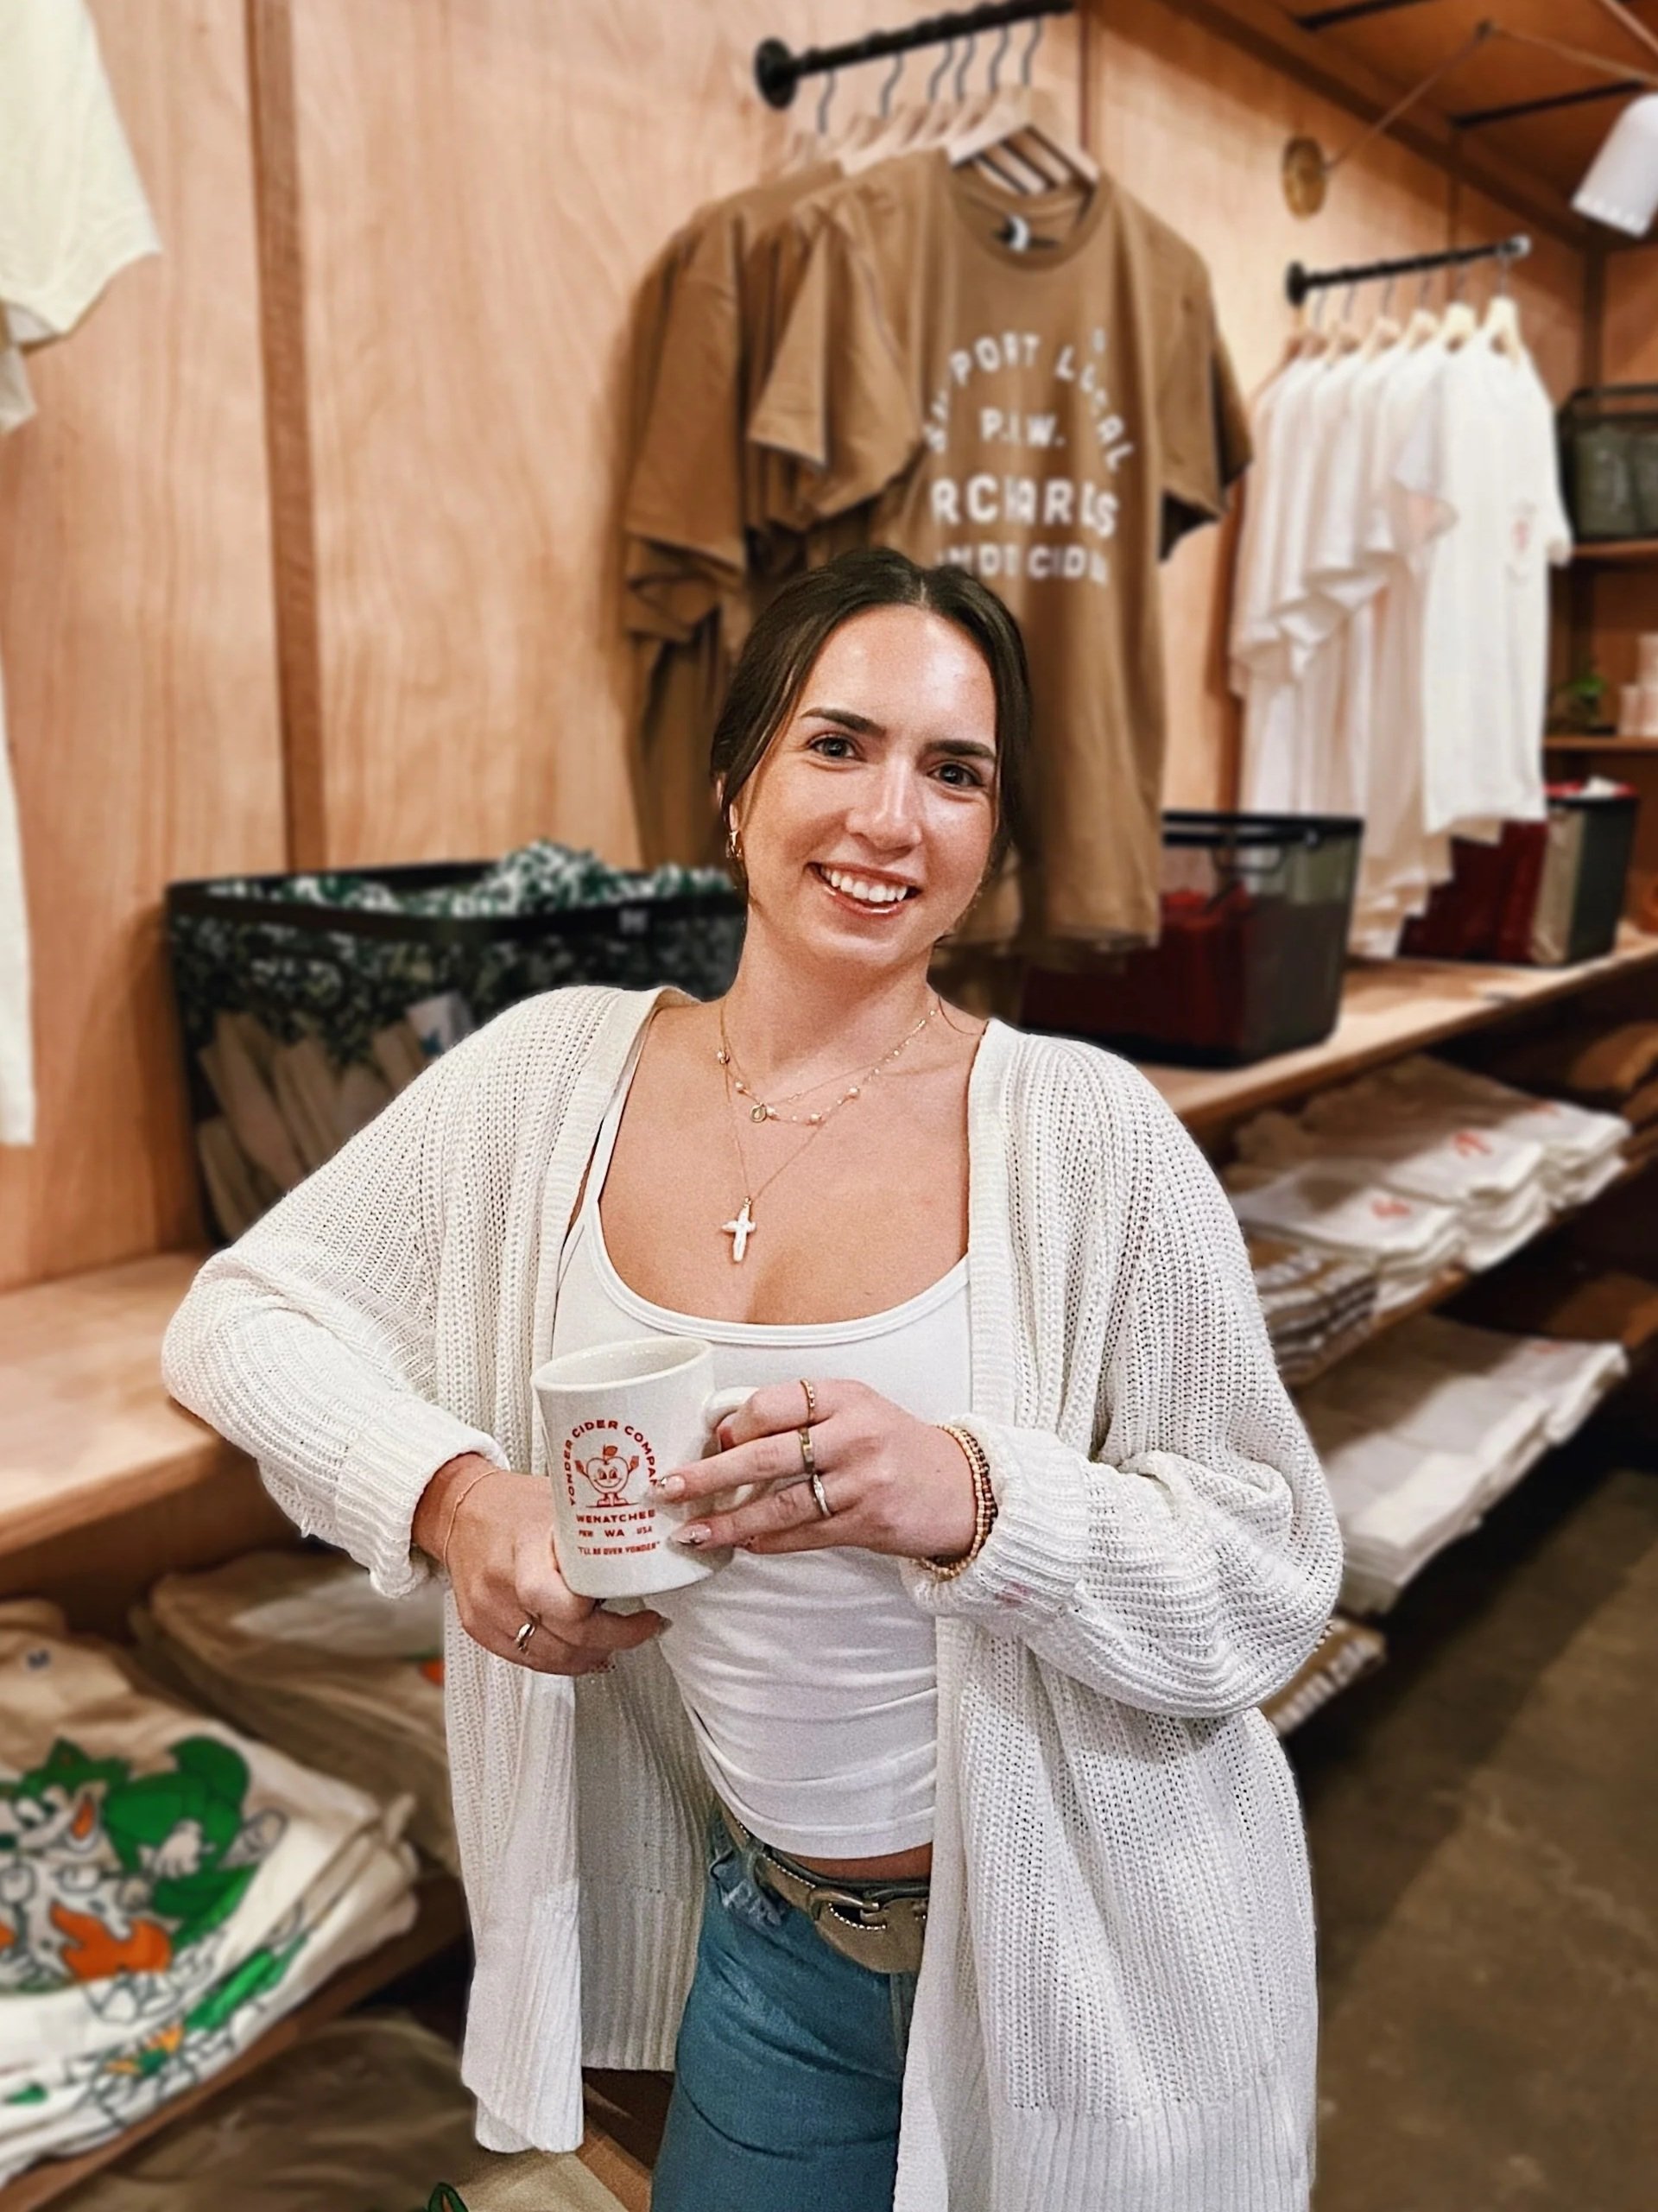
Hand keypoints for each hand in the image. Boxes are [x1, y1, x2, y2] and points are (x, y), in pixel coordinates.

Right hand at [415, 1454, 666, 1675]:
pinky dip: (559, 1660)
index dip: (604, 1619)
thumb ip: (598, 1531)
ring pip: (547, 1657)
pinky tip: (583, 1651)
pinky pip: (525, 1659)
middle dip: (609, 1641)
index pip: (559, 1602)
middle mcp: (499, 1582)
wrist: (461, 1510)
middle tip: (641, 1629)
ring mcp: (485, 1609)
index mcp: (524, 1545)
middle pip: (560, 1638)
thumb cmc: (516, 1504)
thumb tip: (653, 1545)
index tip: (641, 1612)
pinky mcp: (477, 1627)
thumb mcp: (563, 1503)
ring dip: (588, 1656)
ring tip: (616, 1642)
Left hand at [661, 1381, 977, 1562]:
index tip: (710, 1439)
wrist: (960, 1487)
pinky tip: (742, 1544)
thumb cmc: (894, 1444)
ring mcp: (863, 1482)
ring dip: (729, 1521)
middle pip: (766, 1456)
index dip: (737, 1423)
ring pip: (780, 1504)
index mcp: (846, 1397)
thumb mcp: (854, 1410)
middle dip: (709, 1476)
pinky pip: (805, 1535)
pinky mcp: (868, 1523)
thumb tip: (724, 1433)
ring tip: (691, 1532)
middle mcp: (855, 1435)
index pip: (777, 1402)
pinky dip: (769, 1540)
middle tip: (667, 1489)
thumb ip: (799, 1415)